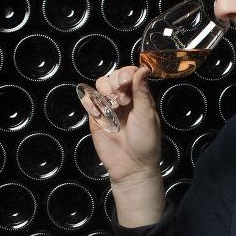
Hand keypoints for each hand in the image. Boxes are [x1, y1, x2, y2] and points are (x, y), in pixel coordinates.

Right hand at [79, 65, 161, 183]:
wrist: (132, 166)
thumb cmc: (145, 142)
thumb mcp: (147, 115)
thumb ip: (142, 92)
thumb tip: (143, 69)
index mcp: (139, 96)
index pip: (130, 73)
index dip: (127, 73)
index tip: (127, 82)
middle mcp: (124, 99)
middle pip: (113, 76)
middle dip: (115, 83)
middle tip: (123, 100)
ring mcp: (109, 107)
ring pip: (99, 86)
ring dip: (104, 91)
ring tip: (112, 107)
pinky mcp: (96, 117)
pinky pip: (88, 101)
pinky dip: (89, 101)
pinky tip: (98, 112)